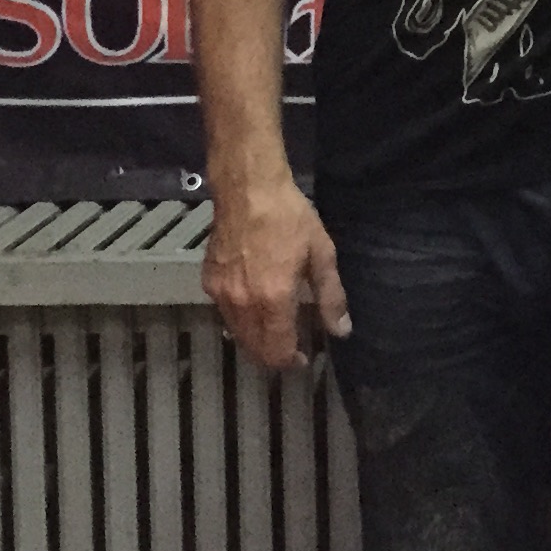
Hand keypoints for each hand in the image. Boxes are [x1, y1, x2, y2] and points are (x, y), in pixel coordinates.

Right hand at [201, 165, 348, 368]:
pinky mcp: (208, 281)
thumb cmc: (289, 217)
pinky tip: (254, 307)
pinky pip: (224, 313)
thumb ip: (330, 297)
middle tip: (291, 348)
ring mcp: (221, 293)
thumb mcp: (321, 254)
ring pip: (237, 334)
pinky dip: (239, 320)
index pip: (278, 350)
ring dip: (256, 340)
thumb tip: (342, 332)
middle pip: (254, 348)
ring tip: (275, 330)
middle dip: (273, 356)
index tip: (303, 358)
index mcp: (273, 300)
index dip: (291, 361)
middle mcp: (243, 304)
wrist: (248, 188)